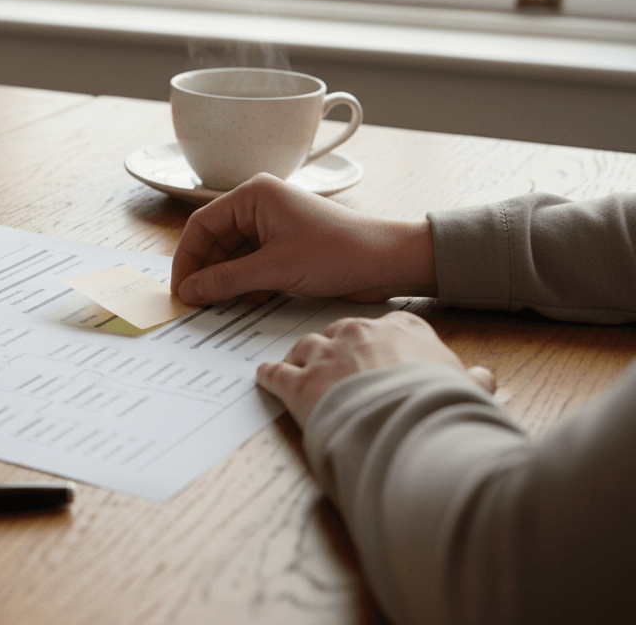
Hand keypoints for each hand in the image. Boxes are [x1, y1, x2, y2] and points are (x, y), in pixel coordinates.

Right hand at [172, 174, 436, 305]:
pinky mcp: (285, 247)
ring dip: (227, 281)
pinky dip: (246, 284)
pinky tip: (250, 300)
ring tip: (224, 304)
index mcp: (254, 196)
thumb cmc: (339, 252)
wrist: (388, 262)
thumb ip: (226, 280)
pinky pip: (251, 265)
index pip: (202, 225)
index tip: (181, 289)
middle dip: (207, 272)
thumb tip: (189, 290)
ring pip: (232, 256)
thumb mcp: (275, 269)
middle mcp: (260, 206)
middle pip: (215, 241)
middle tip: (197, 302)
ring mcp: (272, 227)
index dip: (187, 259)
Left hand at [256, 311, 495, 426]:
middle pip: (342, 332)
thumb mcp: (467, 387)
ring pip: (305, 347)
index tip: (379, 351)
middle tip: (337, 363)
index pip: (389, 326)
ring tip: (301, 368)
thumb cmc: (439, 405)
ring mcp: (325, 355)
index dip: (382, 343)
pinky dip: (270, 377)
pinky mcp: (299, 382)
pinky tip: (265, 378)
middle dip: (339, 348)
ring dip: (303, 359)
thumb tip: (483, 380)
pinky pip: (276, 374)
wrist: (408, 422)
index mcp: (402, 329)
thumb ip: (471, 379)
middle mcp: (358, 333)